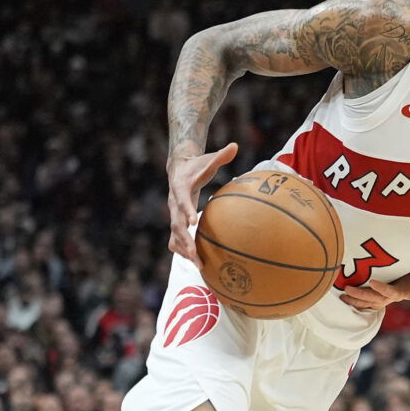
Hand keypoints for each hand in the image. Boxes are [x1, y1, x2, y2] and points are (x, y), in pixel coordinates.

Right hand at [166, 142, 240, 270]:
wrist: (178, 170)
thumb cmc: (197, 166)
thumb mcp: (208, 160)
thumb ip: (221, 155)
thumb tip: (235, 145)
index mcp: (180, 188)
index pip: (181, 200)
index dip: (185, 211)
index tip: (192, 223)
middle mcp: (173, 203)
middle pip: (175, 225)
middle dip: (184, 240)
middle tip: (196, 254)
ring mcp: (173, 214)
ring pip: (174, 236)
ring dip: (184, 251)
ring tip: (199, 265)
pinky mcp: (176, 222)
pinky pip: (177, 240)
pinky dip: (185, 251)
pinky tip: (198, 262)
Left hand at [338, 270, 409, 314]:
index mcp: (399, 293)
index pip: (390, 292)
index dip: (381, 288)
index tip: (372, 281)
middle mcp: (388, 296)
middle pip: (373, 297)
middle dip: (360, 294)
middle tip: (346, 290)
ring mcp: (381, 295)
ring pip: (366, 298)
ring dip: (354, 297)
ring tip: (342, 294)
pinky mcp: (376, 291)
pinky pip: (364, 297)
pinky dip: (354, 297)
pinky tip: (342, 295)